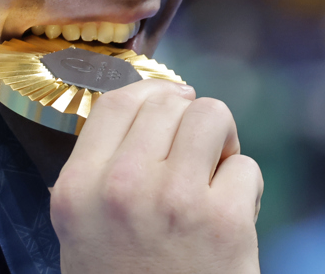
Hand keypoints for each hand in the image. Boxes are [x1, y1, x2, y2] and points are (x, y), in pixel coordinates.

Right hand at [50, 79, 262, 273]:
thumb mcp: (82, 231)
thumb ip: (101, 171)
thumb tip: (146, 108)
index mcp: (78, 190)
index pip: (119, 100)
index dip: (153, 91)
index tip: (172, 102)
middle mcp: (121, 187)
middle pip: (170, 101)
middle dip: (190, 119)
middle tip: (196, 154)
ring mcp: (174, 200)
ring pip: (213, 116)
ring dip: (222, 142)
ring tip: (214, 176)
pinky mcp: (224, 220)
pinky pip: (246, 168)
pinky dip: (244, 190)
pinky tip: (230, 221)